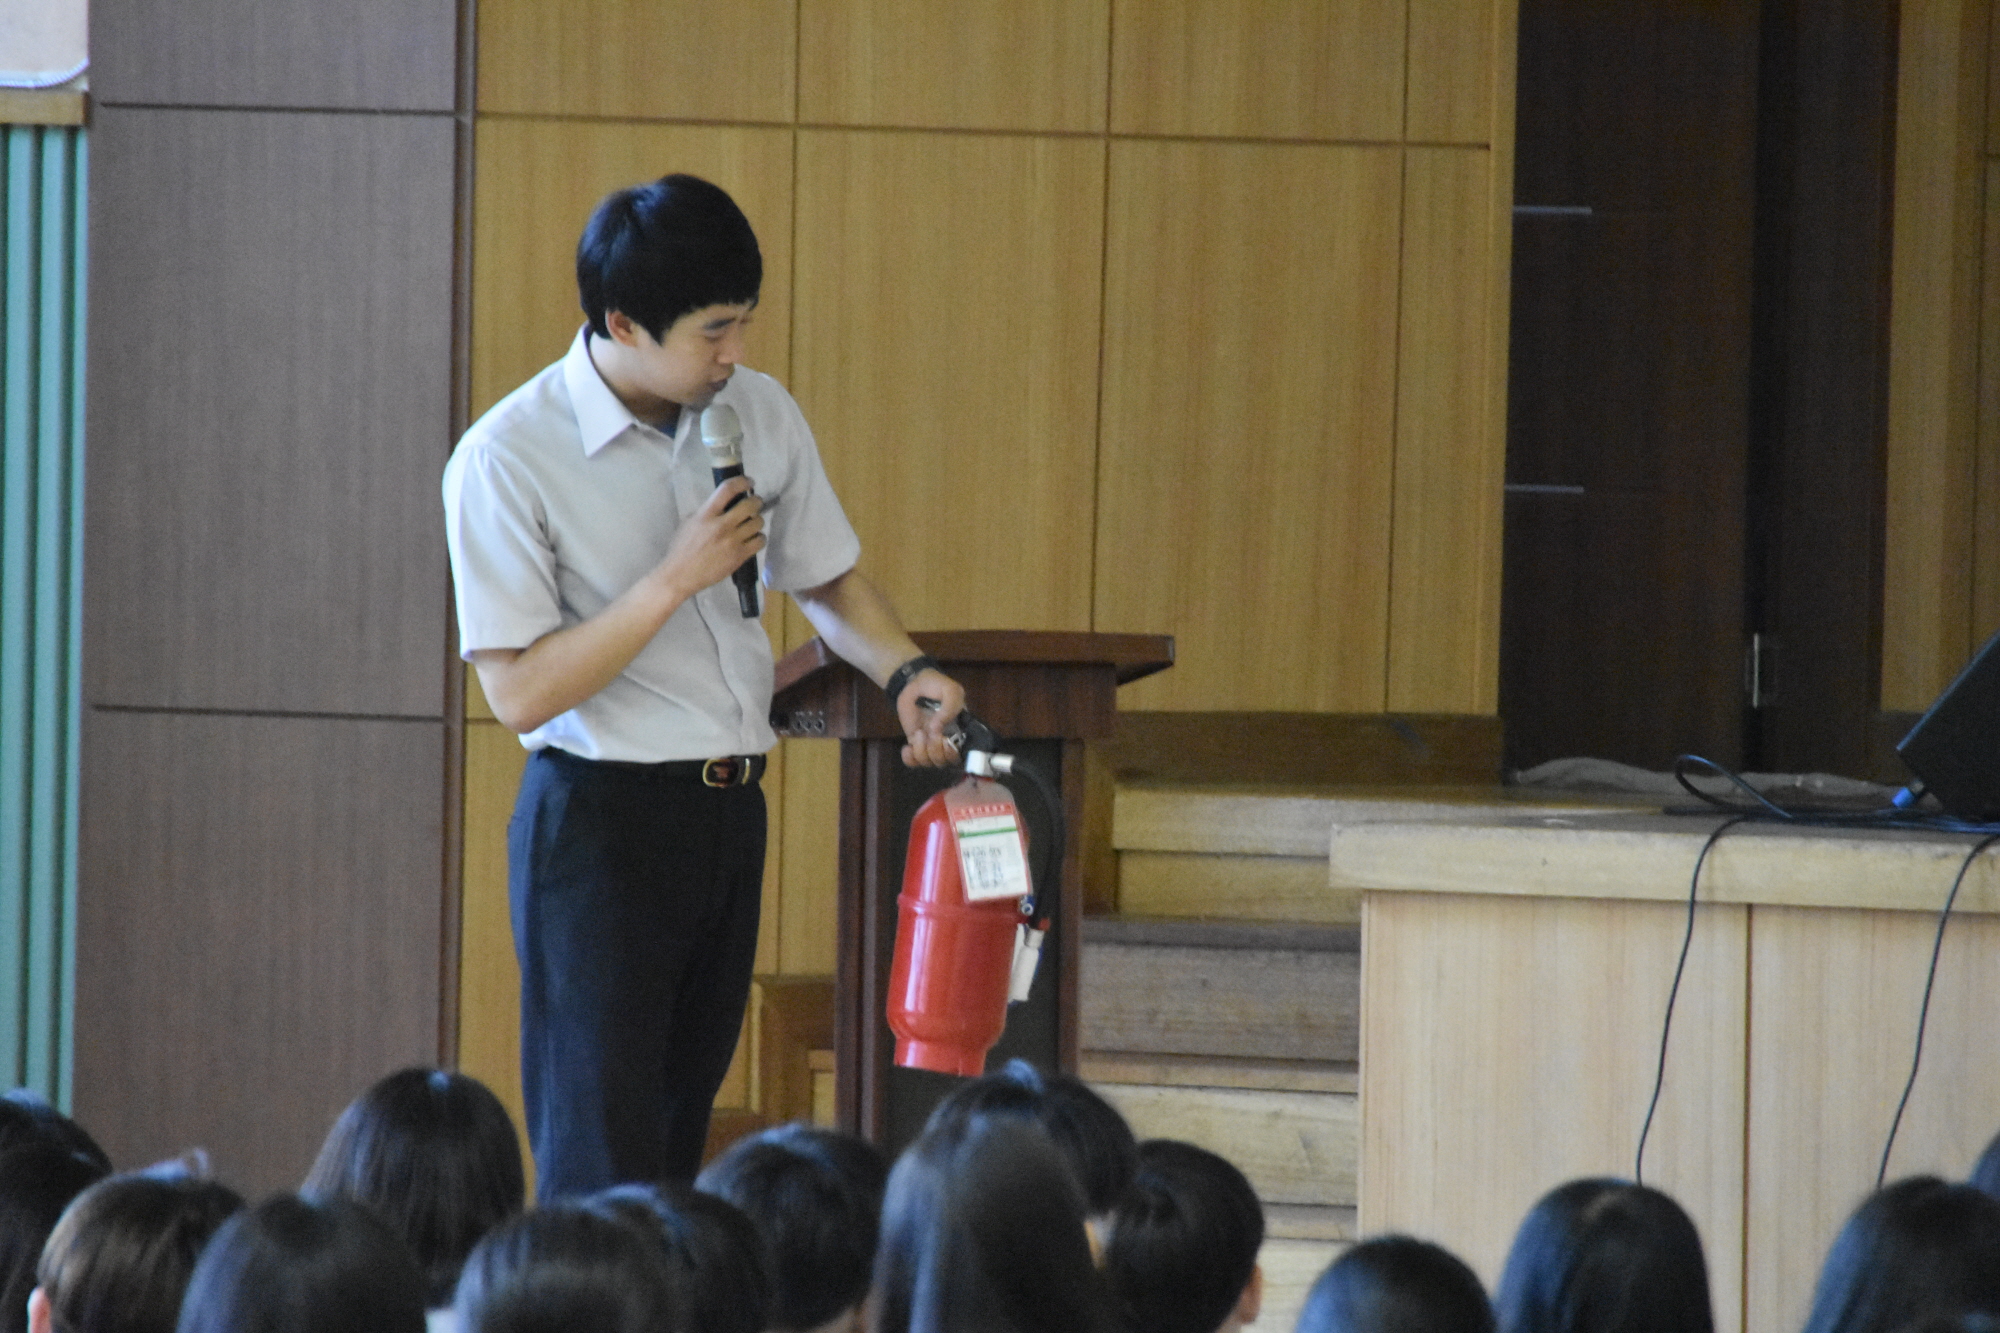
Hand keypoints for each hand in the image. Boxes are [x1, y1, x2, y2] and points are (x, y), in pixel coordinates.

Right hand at [659, 476, 764, 597]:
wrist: (680, 575)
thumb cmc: (682, 548)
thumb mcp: (689, 522)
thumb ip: (707, 511)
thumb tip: (724, 504)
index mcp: (706, 514)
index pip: (728, 489)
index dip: (742, 482)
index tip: (749, 482)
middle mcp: (721, 525)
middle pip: (750, 505)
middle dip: (756, 501)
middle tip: (754, 504)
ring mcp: (732, 541)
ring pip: (758, 522)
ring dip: (757, 520)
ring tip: (751, 524)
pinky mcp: (739, 556)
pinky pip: (760, 541)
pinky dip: (759, 537)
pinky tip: (753, 538)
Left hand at [896, 668, 966, 766]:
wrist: (914, 684)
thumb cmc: (936, 685)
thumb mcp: (950, 690)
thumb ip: (951, 706)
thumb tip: (939, 727)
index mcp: (961, 730)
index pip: (962, 753)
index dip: (953, 753)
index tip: (945, 741)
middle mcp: (947, 740)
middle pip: (945, 762)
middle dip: (936, 751)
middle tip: (929, 732)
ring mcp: (930, 743)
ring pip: (929, 763)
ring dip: (921, 751)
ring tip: (918, 732)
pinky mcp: (915, 744)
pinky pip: (913, 763)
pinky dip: (909, 758)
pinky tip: (907, 746)